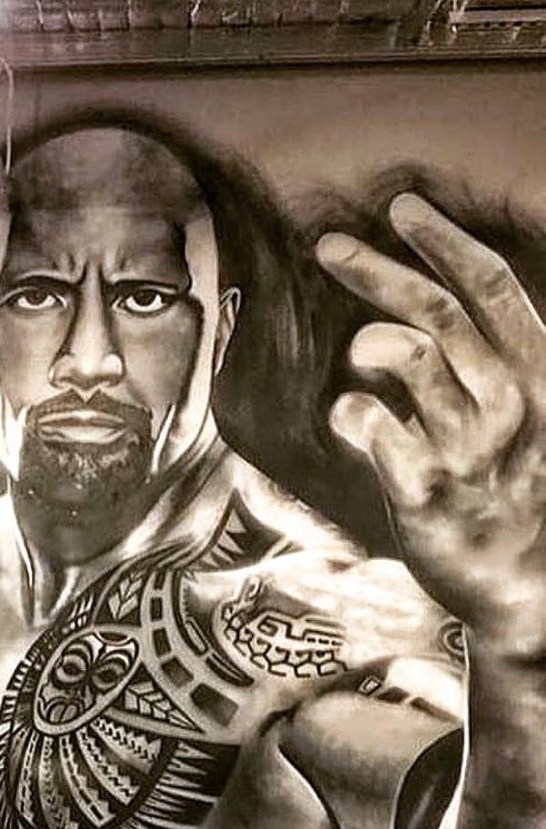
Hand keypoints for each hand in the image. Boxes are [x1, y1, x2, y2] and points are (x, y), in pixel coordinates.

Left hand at [316, 193, 545, 659]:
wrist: (530, 594)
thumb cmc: (521, 503)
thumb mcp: (534, 425)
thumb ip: (490, 370)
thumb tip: (425, 320)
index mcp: (539, 379)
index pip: (492, 289)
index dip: (443, 241)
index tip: (401, 209)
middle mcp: (507, 403)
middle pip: (433, 312)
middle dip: (375, 269)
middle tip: (328, 247)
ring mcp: (466, 445)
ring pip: (399, 355)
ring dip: (365, 348)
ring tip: (362, 364)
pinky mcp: (422, 488)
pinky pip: (365, 420)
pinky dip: (350, 412)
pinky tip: (357, 424)